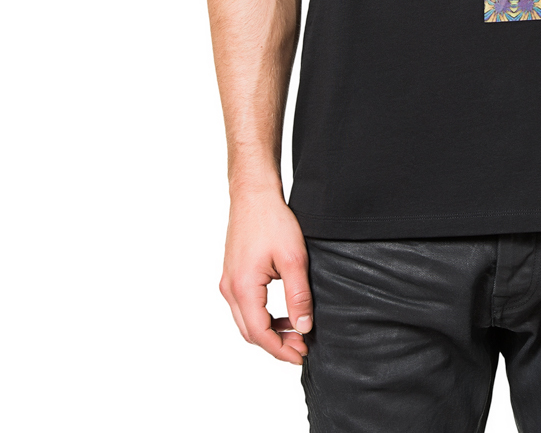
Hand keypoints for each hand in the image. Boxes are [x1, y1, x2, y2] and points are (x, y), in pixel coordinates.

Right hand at [219, 188, 312, 364]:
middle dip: (276, 344)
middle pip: (250, 332)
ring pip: (246, 321)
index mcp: (243, 287)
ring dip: (269, 331)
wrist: (254, 194)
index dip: (281, 350)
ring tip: (296, 331)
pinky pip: (244, 307)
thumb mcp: (294, 259)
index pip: (260, 334)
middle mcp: (230, 288)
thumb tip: (304, 326)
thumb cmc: (272, 220)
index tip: (301, 354)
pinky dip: (262, 317)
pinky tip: (282, 315)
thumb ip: (298, 296)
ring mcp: (228, 282)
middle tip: (302, 345)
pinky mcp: (232, 275)